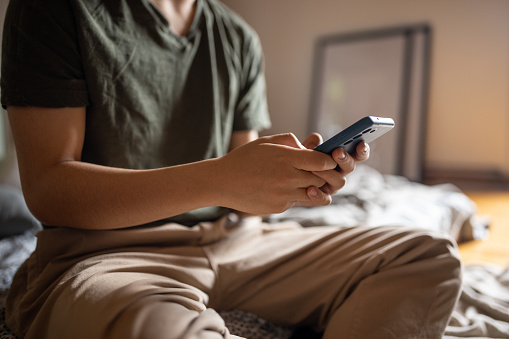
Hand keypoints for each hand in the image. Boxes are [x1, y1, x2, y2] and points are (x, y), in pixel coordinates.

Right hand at [215, 133, 338, 214]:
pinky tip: (283, 187)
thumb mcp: (267, 142)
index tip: (327, 160)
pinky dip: (296, 195)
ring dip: (313, 187)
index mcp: (286, 158)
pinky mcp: (279, 207)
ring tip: (305, 180)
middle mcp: (287, 178)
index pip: (322, 162)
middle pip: (321, 179)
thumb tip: (312, 147)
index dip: (329, 161)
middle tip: (320, 171)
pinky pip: (297, 201)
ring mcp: (283, 195)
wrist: (222, 182)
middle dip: (323, 175)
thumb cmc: (245, 158)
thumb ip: (292, 141)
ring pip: (313, 193)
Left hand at [299, 133, 369, 205]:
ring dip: (329, 174)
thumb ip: (312, 143)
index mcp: (339, 158)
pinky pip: (326, 199)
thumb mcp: (304, 148)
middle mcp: (339, 172)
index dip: (362, 150)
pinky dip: (319, 195)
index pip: (356, 154)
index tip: (361, 143)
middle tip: (337, 152)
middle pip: (350, 167)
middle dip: (345, 159)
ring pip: (340, 182)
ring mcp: (331, 186)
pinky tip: (309, 189)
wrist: (285, 179)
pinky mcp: (321, 198)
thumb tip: (316, 142)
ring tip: (314, 170)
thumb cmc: (297, 161)